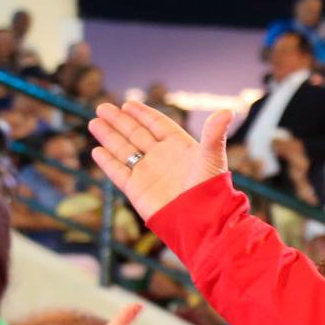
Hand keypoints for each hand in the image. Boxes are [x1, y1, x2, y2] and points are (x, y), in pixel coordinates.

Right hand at [88, 100, 233, 222]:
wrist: (200, 221)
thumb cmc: (210, 190)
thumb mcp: (212, 158)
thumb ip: (214, 134)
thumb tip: (229, 111)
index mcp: (180, 148)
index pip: (158, 125)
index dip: (143, 114)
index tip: (128, 103)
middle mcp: (162, 159)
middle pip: (136, 134)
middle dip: (120, 121)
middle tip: (102, 107)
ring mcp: (148, 173)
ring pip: (124, 150)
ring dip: (109, 136)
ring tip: (95, 122)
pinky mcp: (137, 190)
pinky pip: (119, 172)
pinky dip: (107, 162)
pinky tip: (97, 150)